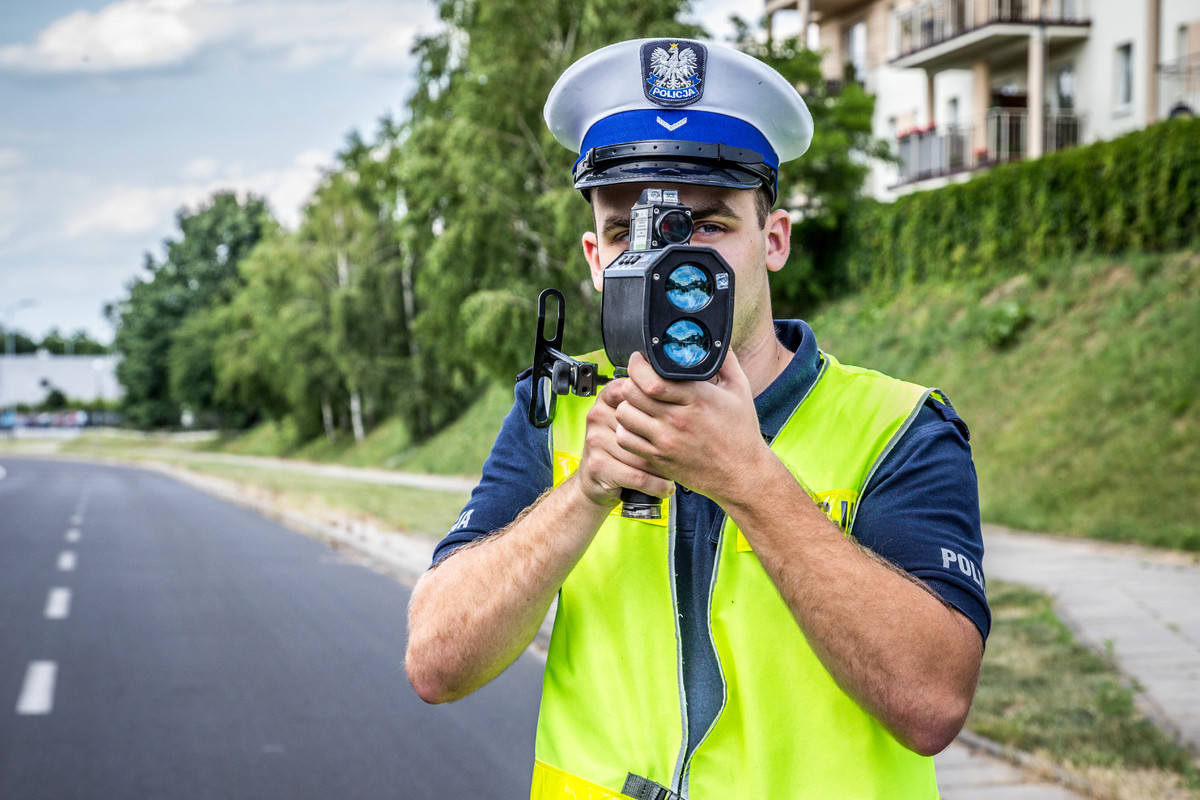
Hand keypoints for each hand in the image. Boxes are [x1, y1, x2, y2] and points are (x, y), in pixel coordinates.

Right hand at [572, 376, 675, 508]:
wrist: (594, 482)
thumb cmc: (619, 449)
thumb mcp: (630, 422)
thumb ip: (647, 405)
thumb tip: (684, 397)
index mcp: (608, 398)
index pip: (638, 392)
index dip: (661, 408)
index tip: (677, 421)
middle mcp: (598, 415)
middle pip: (645, 426)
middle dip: (667, 444)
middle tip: (682, 453)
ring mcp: (596, 440)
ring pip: (644, 454)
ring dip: (665, 469)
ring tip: (675, 472)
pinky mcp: (598, 466)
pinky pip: (638, 476)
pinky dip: (657, 485)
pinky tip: (665, 487)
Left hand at [613, 349, 770, 505]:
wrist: (742, 475)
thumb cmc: (741, 433)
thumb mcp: (739, 390)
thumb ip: (725, 361)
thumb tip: (716, 339)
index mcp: (697, 398)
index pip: (651, 378)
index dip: (638, 365)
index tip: (639, 360)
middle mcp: (678, 420)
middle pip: (632, 393)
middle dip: (630, 382)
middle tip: (637, 381)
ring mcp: (666, 441)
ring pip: (625, 415)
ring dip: (627, 405)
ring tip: (637, 404)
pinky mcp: (659, 459)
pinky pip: (626, 440)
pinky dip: (626, 430)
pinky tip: (638, 426)